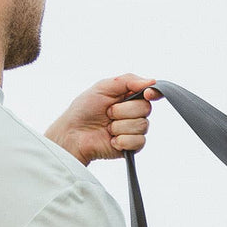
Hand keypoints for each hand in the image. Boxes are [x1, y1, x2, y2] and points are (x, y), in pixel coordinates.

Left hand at [45, 74, 162, 165]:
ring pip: (142, 125)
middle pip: (146, 108)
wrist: (73, 134)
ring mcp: (134, 129)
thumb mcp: (103, 87)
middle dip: (124, 110)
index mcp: (129, 96)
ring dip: (120, 126)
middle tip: (108, 113)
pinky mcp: (132, 146)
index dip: (153, 93)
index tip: (147, 94)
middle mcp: (134, 112)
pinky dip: (122, 140)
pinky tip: (111, 140)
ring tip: (107, 128)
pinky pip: (139, 141)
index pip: (151, 92)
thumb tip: (152, 81)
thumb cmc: (84, 109)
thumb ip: (128, 81)